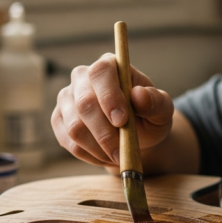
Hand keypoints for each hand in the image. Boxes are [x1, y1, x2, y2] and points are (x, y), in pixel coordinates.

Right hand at [52, 53, 174, 167]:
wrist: (136, 135)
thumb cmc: (149, 116)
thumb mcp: (162, 110)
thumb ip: (156, 102)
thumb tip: (139, 95)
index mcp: (110, 65)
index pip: (100, 73)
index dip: (109, 97)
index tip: (122, 121)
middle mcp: (82, 77)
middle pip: (84, 103)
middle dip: (104, 133)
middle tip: (121, 153)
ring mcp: (67, 98)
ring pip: (74, 127)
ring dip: (98, 148)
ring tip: (117, 156)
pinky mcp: (59, 120)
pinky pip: (68, 141)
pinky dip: (89, 155)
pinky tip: (105, 157)